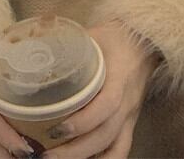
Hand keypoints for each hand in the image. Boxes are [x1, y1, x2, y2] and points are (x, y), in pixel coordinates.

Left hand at [42, 22, 159, 158]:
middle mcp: (127, 103)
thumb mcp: (94, 36)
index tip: (55, 130)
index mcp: (119, 78)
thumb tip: (36, 50)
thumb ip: (68, 44)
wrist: (147, 42)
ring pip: (115, 149)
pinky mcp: (130, 124)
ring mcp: (130, 117)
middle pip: (105, 136)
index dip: (82, 122)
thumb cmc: (117, 37)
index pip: (105, 107)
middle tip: (45, 155)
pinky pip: (121, 150)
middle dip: (75, 151)